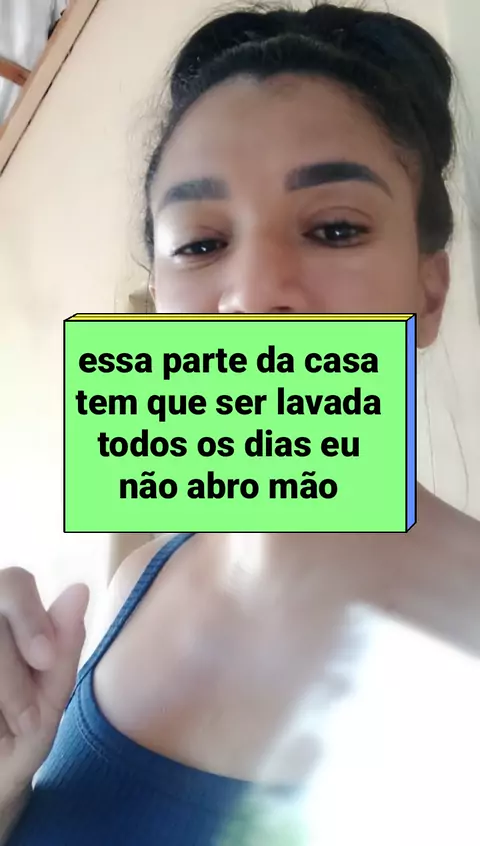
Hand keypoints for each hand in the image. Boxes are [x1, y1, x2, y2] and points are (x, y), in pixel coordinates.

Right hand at [0, 568, 88, 814]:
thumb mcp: (49, 697)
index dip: (29, 617)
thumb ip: (64, 644)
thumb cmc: (22, 734)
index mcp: (10, 613)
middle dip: (11, 674)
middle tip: (27, 720)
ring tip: (7, 730)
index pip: (14, 581)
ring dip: (1, 689)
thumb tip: (80, 589)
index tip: (45, 659)